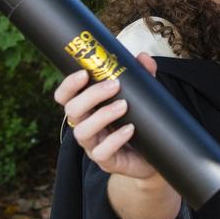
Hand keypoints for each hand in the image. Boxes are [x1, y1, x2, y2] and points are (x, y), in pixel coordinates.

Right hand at [55, 52, 158, 179]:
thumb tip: (142, 57)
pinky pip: (101, 153)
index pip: (65, 97)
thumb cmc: (140, 121)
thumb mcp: (141, 97)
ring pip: (82, 132)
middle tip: (114, 85)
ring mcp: (92, 145)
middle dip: (91, 95)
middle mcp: (84, 126)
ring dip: (102, 115)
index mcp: (87, 109)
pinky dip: (115, 139)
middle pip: (72, 110)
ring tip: (123, 105)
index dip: (69, 85)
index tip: (84, 73)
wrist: (154, 154)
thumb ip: (141, 77)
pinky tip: (129, 129)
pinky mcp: (106, 161)